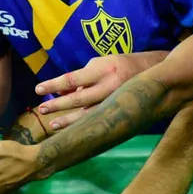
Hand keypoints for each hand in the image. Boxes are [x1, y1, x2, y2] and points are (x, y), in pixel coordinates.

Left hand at [34, 53, 154, 130]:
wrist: (153, 72)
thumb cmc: (121, 64)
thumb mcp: (100, 63)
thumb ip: (82, 77)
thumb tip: (62, 90)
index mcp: (102, 69)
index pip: (72, 79)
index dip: (54, 85)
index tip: (38, 89)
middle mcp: (109, 86)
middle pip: (78, 99)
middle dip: (58, 105)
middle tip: (42, 109)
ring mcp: (116, 101)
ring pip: (88, 114)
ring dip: (68, 120)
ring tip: (52, 125)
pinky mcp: (120, 111)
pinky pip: (98, 120)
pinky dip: (83, 125)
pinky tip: (72, 130)